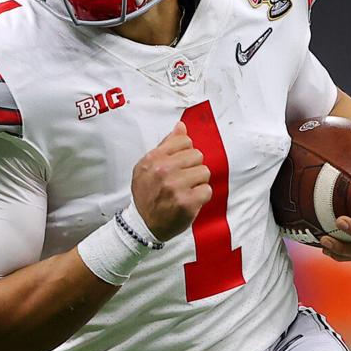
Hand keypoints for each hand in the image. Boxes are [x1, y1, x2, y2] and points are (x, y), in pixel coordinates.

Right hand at [131, 122, 211, 240]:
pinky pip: (207, 190)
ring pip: (204, 172)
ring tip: (186, 190)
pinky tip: (190, 200)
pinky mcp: (188, 203)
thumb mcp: (147, 166)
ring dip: (198, 182)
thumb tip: (181, 126)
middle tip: (182, 180)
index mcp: (154, 158)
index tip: (179, 164)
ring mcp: (176, 187)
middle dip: (193, 167)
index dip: (185, 152)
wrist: (143, 224)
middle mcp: (164, 170)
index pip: (184, 141)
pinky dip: (201, 196)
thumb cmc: (147, 194)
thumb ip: (165, 145)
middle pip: (197, 155)